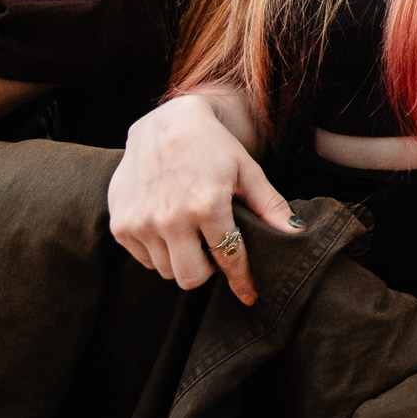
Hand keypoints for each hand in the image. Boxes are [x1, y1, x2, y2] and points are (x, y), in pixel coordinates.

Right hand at [107, 93, 298, 303]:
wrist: (164, 123)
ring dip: (182, 259)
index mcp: (207, 205)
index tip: (250, 294)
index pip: (228, 258)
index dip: (241, 280)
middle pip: (191, 278)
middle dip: (207, 271)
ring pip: (166, 271)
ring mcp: (141, 223)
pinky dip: (159, 250)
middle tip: (213, 248)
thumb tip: (296, 233)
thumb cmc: (213, 146)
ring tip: (190, 231)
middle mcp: (170, 218)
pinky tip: (168, 225)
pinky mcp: (121, 225)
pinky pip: (144, 259)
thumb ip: (270, 206)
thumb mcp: (247, 171)